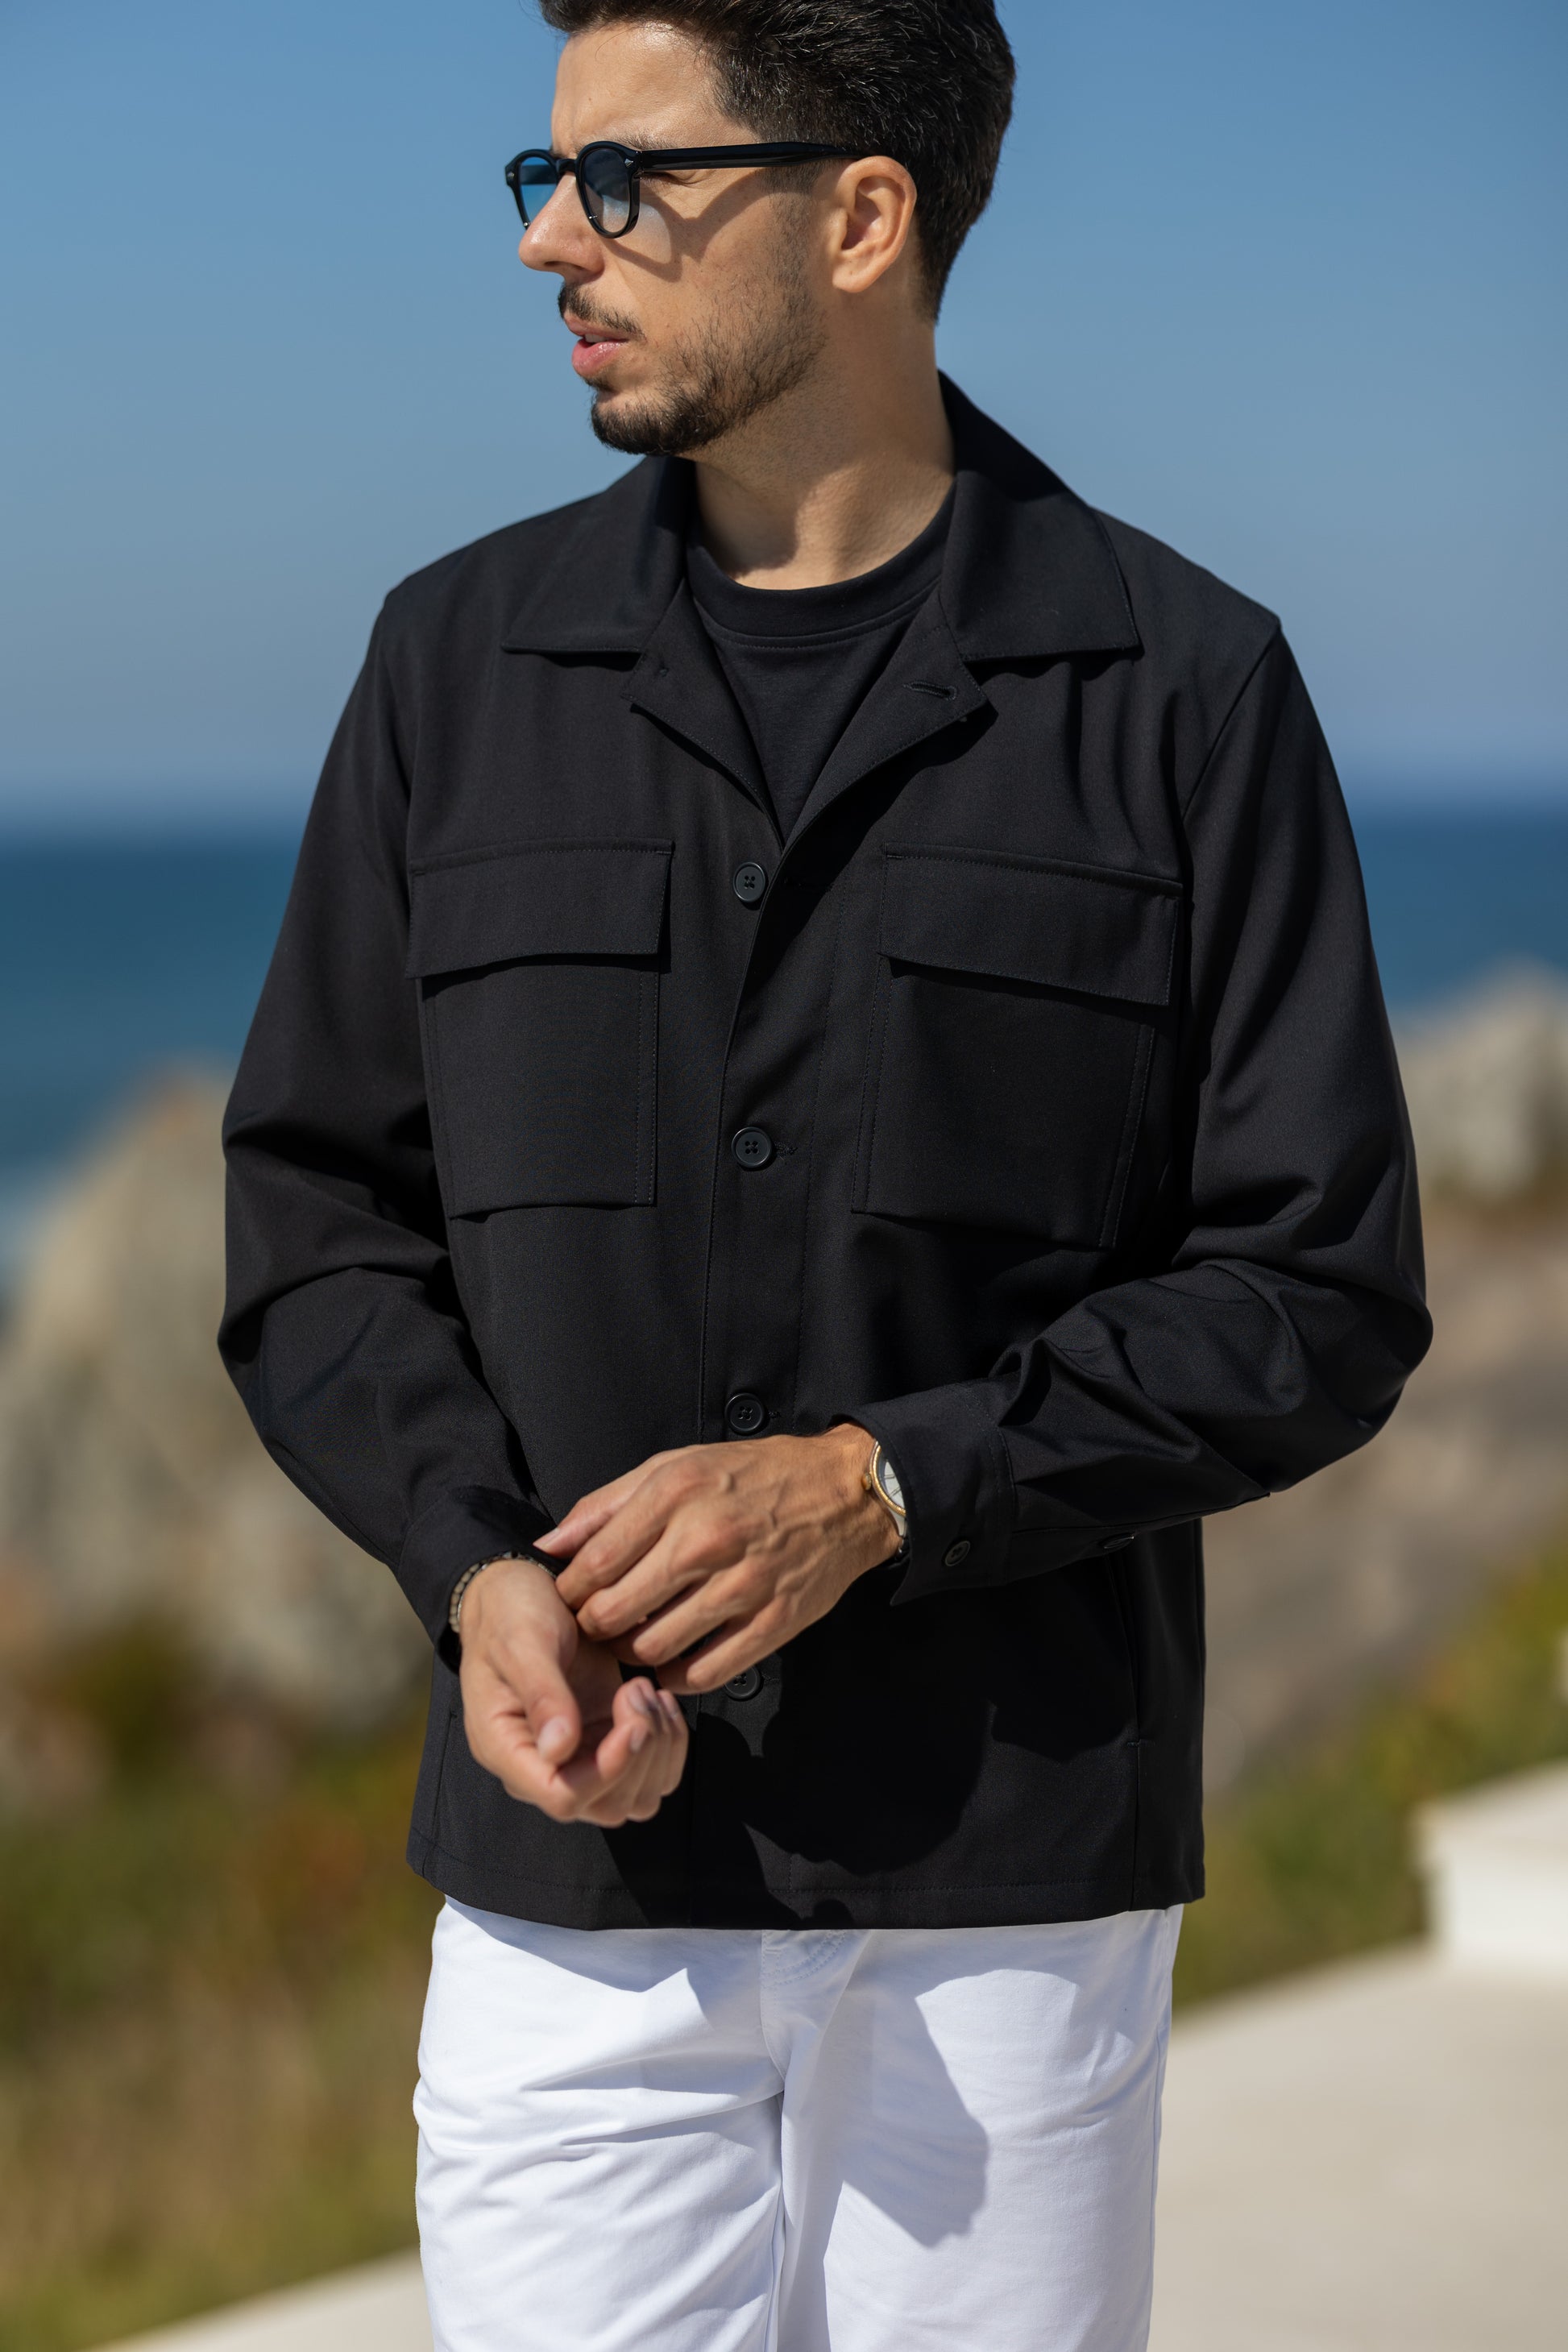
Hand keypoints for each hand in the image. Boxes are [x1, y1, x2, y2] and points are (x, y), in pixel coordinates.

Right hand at [457, 1559, 686, 1824]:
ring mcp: (579, 1757)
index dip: (607, 1770)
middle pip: (608, 1806)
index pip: (563, 1796)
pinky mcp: (606, 1741)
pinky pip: (651, 1772)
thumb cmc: (509, 1613)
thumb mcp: (522, 1643)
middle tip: (637, 1690)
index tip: (632, 1721)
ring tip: (645, 1691)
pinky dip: (668, 1742)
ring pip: (637, 1797)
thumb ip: (542, 1694)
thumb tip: (558, 1749)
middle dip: (640, 1754)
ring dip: (658, 1749)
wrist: (521, 1592)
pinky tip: (658, 1697)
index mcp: (507, 1749)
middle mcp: (543, 1766)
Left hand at [540, 1425, 899, 1694]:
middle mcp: (706, 1540)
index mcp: (675, 1495)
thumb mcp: (674, 1467)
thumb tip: (548, 1547)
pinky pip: (705, 1672)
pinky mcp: (774, 1622)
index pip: (595, 1565)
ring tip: (633, 1640)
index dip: (569, 1593)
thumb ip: (606, 1507)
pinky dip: (677, 1677)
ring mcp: (743, 1586)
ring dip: (632, 1653)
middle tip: (595, 1627)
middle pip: (615, 1612)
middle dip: (593, 1628)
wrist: (843, 1493)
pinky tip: (671, 1662)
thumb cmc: (750, 1476)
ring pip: (654, 1648)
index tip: (567, 1600)